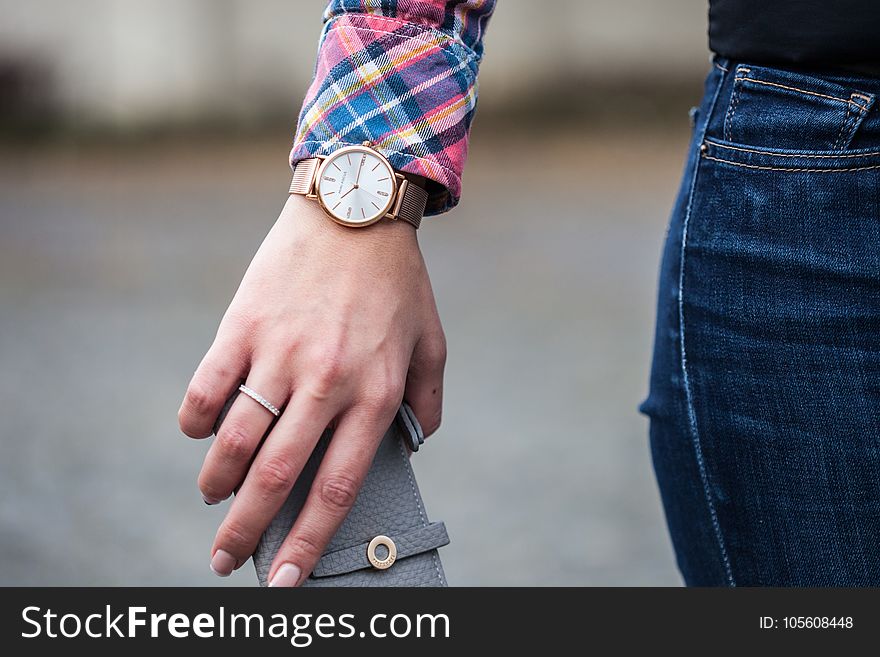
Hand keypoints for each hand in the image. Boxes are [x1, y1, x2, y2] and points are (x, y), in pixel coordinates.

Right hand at [178, 193, 445, 585]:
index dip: (309, 540)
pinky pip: (206, 387)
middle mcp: (325, 382)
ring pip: (233, 440)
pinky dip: (195, 420)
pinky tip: (199, 434)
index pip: (336, 485)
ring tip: (213, 500)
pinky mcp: (244, 324)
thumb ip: (429, 398)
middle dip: (246, 530)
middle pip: (275, 476)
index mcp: (373, 392)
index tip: (286, 576)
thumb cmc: (396, 281)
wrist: (355, 209)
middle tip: (225, 561)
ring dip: (216, 483)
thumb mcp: (431, 340)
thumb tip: (419, 442)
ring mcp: (280, 353)